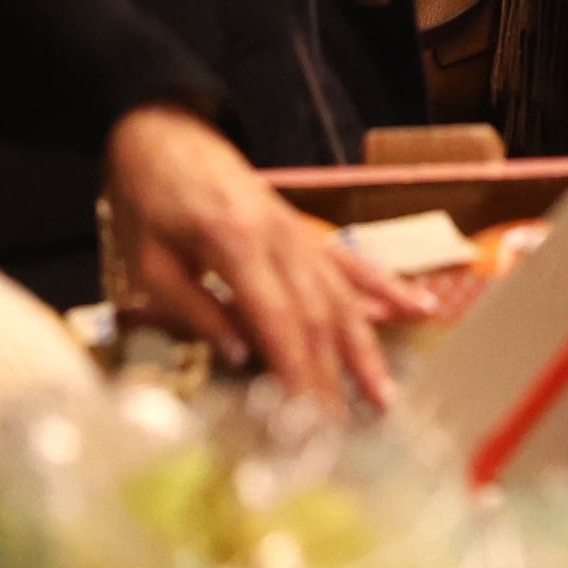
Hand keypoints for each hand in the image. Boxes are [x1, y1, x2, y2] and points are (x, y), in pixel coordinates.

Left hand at [104, 103, 431, 405]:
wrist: (165, 133)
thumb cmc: (148, 201)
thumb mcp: (148, 261)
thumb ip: (193, 307)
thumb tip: (239, 356)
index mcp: (237, 244)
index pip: (276, 319)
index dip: (297, 371)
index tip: (306, 420)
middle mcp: (283, 238)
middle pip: (317, 316)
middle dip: (331, 378)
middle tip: (341, 434)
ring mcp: (301, 233)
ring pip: (344, 295)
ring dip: (366, 349)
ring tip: (386, 398)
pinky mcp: (307, 230)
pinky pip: (353, 263)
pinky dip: (387, 288)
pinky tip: (419, 309)